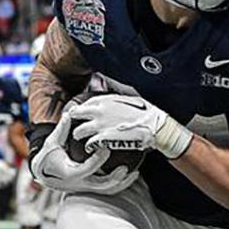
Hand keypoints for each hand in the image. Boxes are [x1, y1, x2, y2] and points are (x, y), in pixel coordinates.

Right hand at [31, 113, 136, 193]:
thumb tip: (68, 114)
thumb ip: (62, 130)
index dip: (98, 160)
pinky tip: (131, 175)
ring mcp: (87, 187)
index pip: (88, 168)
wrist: (45, 174)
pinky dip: (121, 184)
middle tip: (125, 167)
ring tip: (134, 173)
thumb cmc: (49, 157)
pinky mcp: (91, 188)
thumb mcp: (52, 143)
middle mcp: (80, 183)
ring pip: (107, 190)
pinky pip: (109, 190)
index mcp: (71, 172)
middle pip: (101, 184)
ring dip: (122, 183)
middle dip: (115, 177)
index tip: (105, 148)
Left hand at [69, 93, 192, 159]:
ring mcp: (100, 126)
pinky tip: (90, 148)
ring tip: (79, 138)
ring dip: (78, 134)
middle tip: (74, 123)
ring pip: (79, 131)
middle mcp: (99, 112)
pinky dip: (89, 146)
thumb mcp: (131, 95)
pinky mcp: (104, 139)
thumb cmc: (147, 112)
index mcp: (106, 100)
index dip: (81, 108)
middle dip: (73, 119)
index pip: (85, 103)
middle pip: (76, 114)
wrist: (155, 128)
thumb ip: (116, 90)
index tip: (79, 112)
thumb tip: (107, 80)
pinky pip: (89, 144)